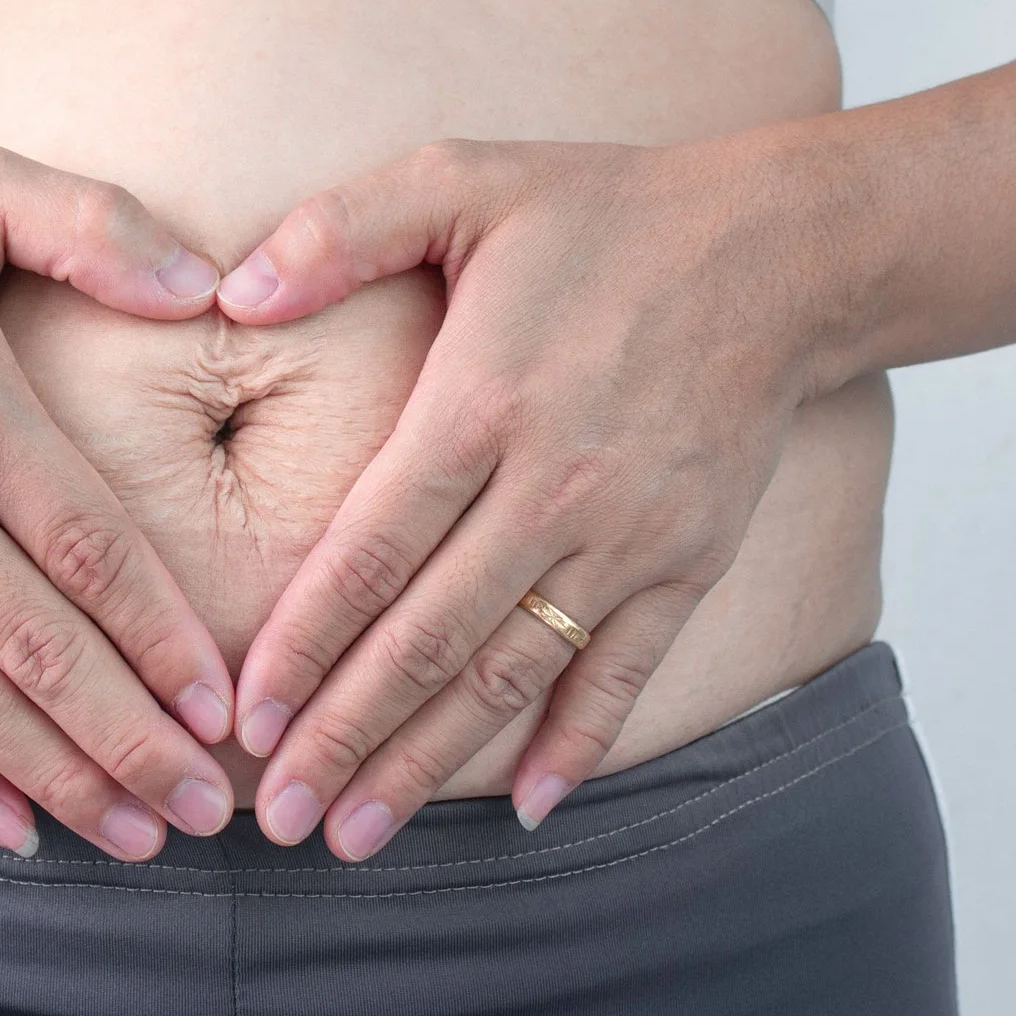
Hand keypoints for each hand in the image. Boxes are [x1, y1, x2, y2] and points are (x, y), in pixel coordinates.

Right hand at [0, 143, 240, 859]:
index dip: (158, 633)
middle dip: (127, 737)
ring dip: (54, 776)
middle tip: (207, 807)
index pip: (81, 540)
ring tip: (137, 839)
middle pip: (32, 644)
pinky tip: (16, 828)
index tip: (225, 704)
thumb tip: (212, 285)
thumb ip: (96, 223)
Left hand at [215, 138, 828, 857]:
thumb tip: (231, 292)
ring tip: (357, 838)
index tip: (246, 722)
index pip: (369, 553)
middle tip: (277, 821)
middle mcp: (552, 488)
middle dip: (344, 738)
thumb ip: (339, 228)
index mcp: (478, 405)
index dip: (302, 647)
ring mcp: (628, 537)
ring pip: (511, 676)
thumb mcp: (462, 177)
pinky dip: (577, 744)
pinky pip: (624, 670)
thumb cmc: (605, 212)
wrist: (784, 250)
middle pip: (428, 640)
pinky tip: (523, 809)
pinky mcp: (690, 562)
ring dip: (429, 764)